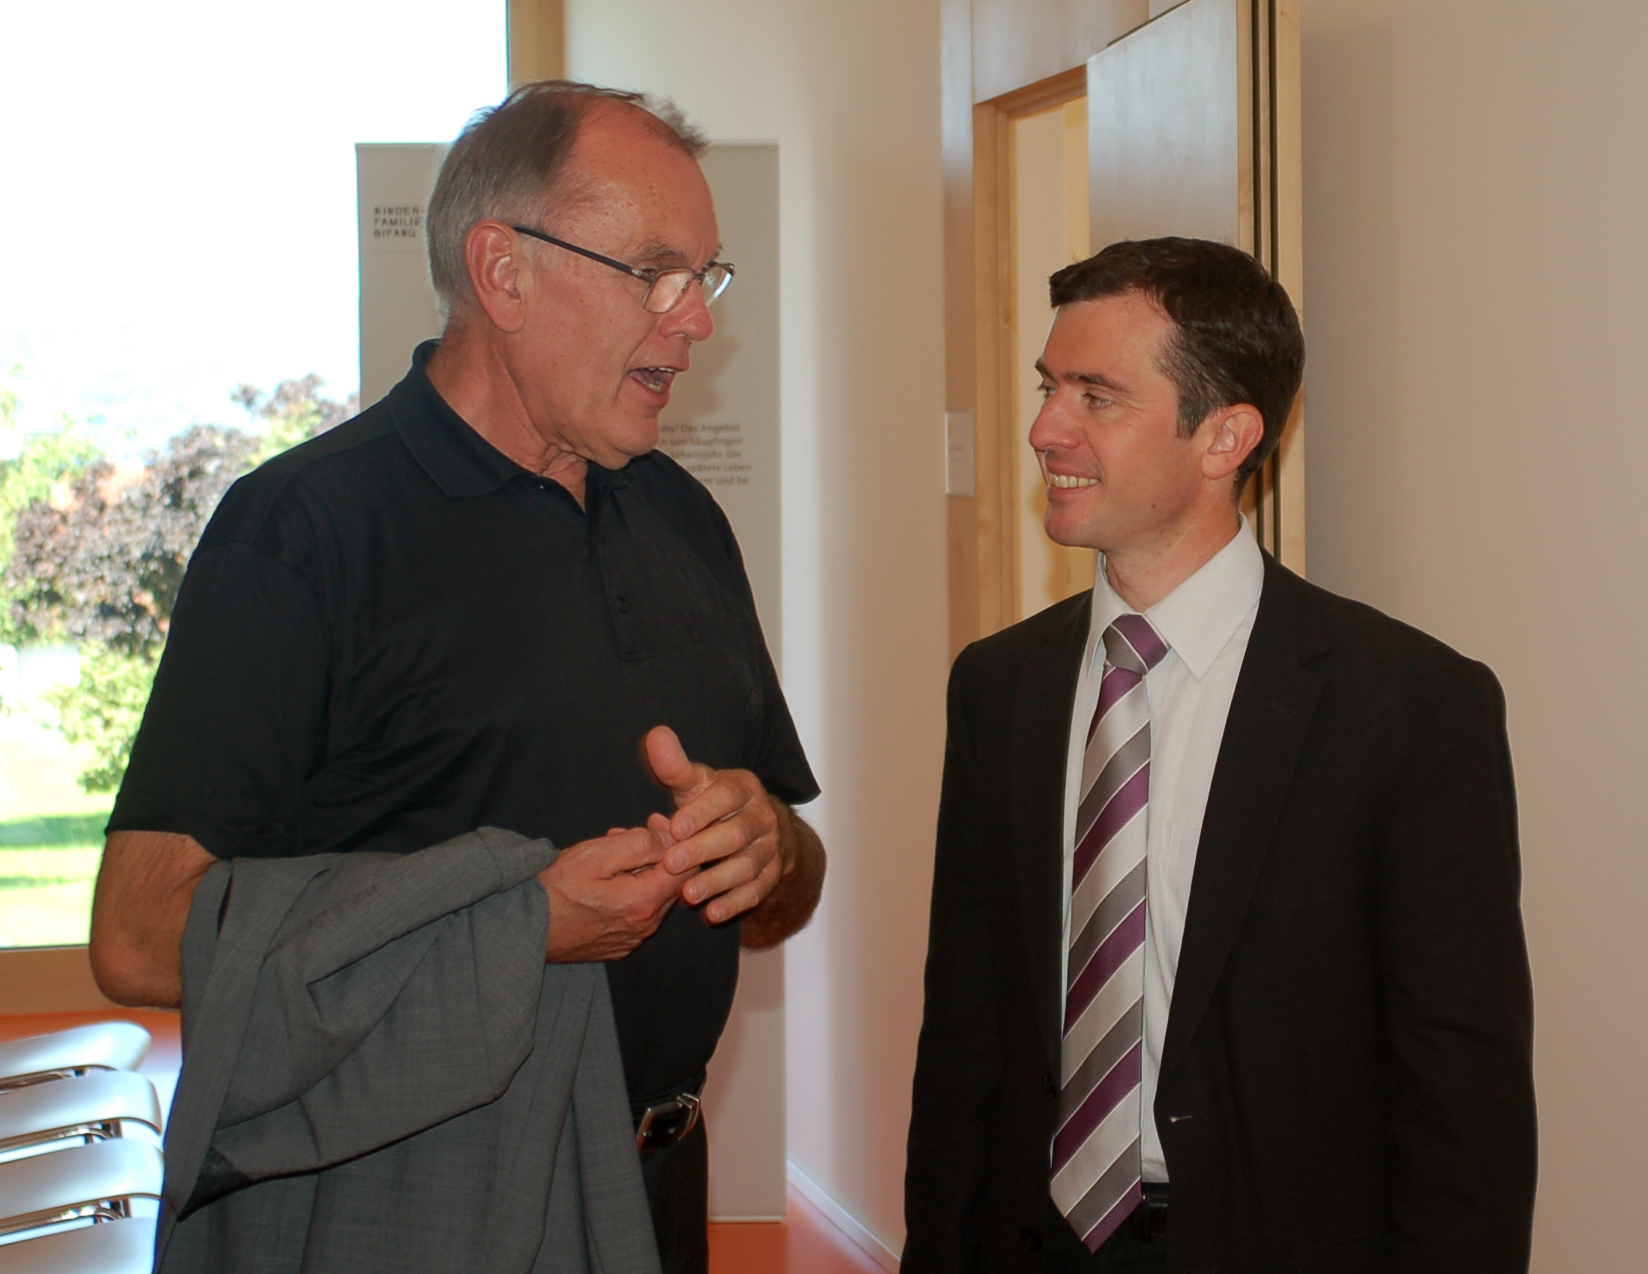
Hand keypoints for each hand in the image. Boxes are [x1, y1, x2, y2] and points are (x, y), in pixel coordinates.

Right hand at [539, 822, 680, 961]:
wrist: (525, 927)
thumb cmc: (556, 888)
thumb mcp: (596, 855)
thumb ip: (640, 844)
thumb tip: (671, 839)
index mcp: (644, 903)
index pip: (686, 868)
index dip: (676, 840)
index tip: (655, 822)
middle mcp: (645, 926)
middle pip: (671, 882)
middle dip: (656, 853)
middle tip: (626, 834)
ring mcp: (632, 939)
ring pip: (654, 896)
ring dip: (642, 870)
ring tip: (611, 852)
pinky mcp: (620, 945)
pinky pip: (638, 912)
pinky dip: (631, 891)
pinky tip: (608, 879)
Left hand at [644, 725, 783, 924]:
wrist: (759, 829)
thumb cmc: (716, 804)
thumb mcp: (698, 784)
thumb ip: (675, 766)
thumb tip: (655, 735)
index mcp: (744, 788)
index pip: (727, 797)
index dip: (702, 812)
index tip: (675, 826)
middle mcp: (762, 817)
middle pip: (736, 834)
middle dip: (704, 850)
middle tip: (672, 863)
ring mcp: (769, 849)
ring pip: (746, 866)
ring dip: (717, 881)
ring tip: (688, 894)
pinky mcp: (770, 876)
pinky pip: (755, 892)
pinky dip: (735, 904)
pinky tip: (712, 914)